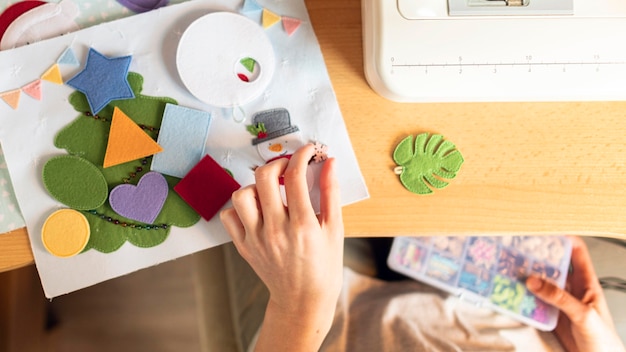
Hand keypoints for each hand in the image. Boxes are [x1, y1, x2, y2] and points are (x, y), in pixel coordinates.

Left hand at [220, 144, 343, 350]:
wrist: (304, 299)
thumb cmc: (324, 265)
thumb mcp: (335, 229)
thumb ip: (330, 193)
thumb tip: (328, 162)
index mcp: (302, 225)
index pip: (295, 175)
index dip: (301, 155)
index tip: (307, 151)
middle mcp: (275, 230)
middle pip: (264, 178)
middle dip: (277, 163)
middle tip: (287, 167)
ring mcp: (256, 239)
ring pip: (241, 195)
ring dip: (255, 185)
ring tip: (270, 190)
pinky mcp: (243, 246)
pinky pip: (229, 217)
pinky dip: (240, 207)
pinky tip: (257, 209)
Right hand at [526, 236, 624, 351]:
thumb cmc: (604, 341)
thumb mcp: (583, 315)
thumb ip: (560, 298)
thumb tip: (535, 281)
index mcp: (587, 283)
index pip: (577, 253)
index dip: (563, 239)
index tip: (545, 232)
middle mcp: (572, 290)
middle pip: (553, 266)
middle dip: (538, 258)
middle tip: (521, 252)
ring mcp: (560, 302)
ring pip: (541, 283)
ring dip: (528, 277)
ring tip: (513, 270)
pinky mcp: (550, 315)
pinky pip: (534, 302)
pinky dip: (524, 297)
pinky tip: (515, 294)